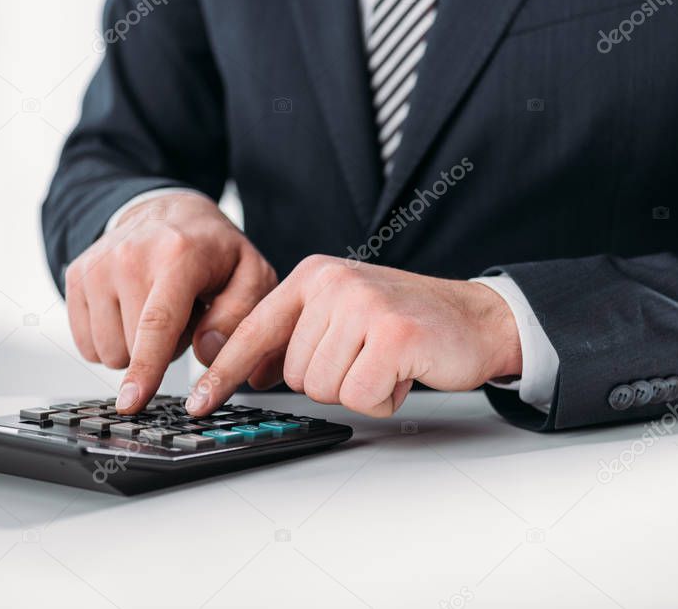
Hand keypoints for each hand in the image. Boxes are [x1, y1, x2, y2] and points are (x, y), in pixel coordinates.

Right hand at [65, 192, 277, 411]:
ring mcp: (97, 265)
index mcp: (178, 255)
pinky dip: (113, 338)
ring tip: (160, 309)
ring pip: (108, 351)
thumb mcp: (252, 277)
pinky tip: (133, 309)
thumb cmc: (216, 251)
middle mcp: (129, 255)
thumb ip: (239, 317)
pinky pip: (87, 343)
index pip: (158, 322)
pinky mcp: (77, 276)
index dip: (146, 367)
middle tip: (185, 313)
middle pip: (132, 347)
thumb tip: (207, 354)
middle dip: (164, 349)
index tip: (133, 401)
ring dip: (137, 346)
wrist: (170, 211)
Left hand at [185, 255, 522, 417]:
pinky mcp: (392, 334)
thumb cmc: (407, 323)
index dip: (225, 372)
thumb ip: (299, 334)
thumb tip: (253, 372)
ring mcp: (363, 305)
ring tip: (387, 361)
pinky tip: (404, 370)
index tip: (200, 401)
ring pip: (324, 388)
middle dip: (333, 380)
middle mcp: (333, 283)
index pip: (255, 330)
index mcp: (314, 275)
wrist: (477, 319)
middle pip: (296, 373)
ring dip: (360, 389)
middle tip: (369, 357)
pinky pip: (360, 395)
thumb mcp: (343, 315)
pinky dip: (384, 397)